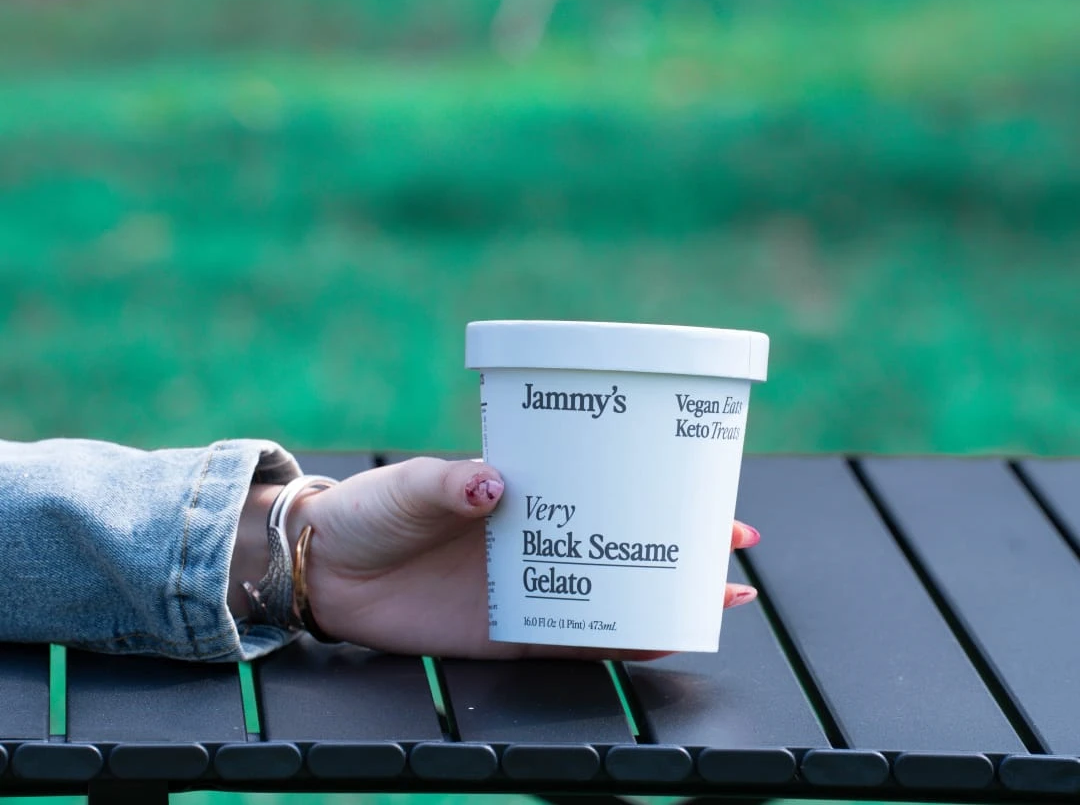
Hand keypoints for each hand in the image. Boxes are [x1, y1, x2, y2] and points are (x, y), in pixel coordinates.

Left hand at [286, 456, 760, 659]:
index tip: (706, 483)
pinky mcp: (508, 634)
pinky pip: (572, 642)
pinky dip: (616, 642)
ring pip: (612, 594)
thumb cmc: (373, 509)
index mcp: (523, 491)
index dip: (653, 483)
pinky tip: (657, 638)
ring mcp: (527, 588)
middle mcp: (537, 538)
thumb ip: (450, 484)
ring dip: (664, 597)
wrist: (327, 569)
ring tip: (719, 598)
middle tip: (732, 548)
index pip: (601, 483)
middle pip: (623, 540)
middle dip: (680, 543)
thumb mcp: (412, 485)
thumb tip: (493, 488)